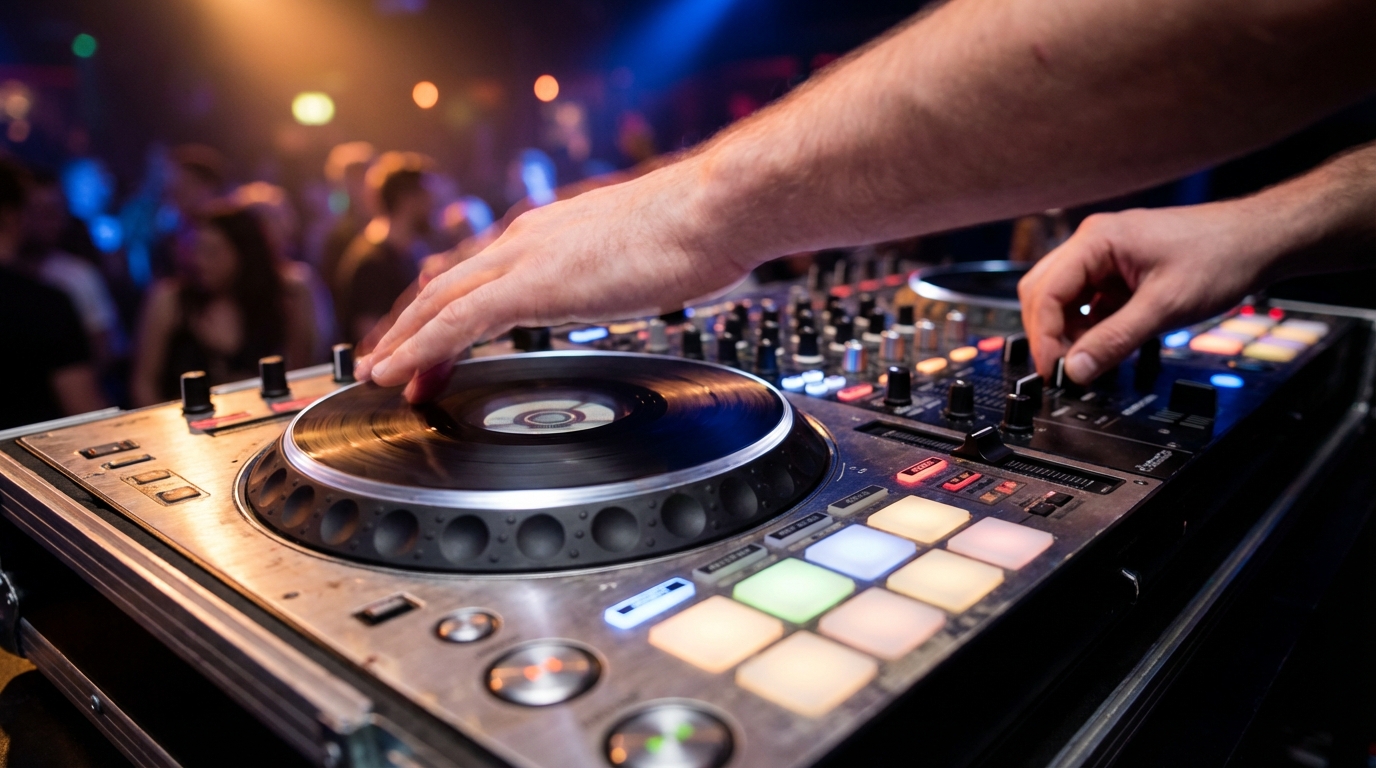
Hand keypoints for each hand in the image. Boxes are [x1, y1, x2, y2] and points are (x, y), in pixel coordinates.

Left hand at [357, 159, 755, 400]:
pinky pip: (457, 321)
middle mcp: (526, 239)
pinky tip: (397, 373)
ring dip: (403, 341)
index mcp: (550, 233)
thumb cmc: (696, 230)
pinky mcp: (531, 284)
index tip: (434, 347)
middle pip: (446, 287)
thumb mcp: (640, 253)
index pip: (481, 276)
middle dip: (411, 330)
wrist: (713, 209)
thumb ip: (613, 269)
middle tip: (389, 368)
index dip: (447, 313)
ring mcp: (525, 258)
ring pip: (438, 302)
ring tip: (378, 376)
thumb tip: (619, 286)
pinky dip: (419, 348)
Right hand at [1018, 200, 1281, 382]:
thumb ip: (1115, 340)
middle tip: (1063, 370)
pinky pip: (1088, 301)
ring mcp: (1106, 256)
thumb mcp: (1165, 307)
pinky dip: (1090, 326)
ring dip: (1069, 331)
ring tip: (1089, 360)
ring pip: (1063, 299)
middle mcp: (1094, 243)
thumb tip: (1076, 370)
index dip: (1044, 336)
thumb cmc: (1221, 256)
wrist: (1261, 241)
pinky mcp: (1120, 271)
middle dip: (1048, 334)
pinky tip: (1105, 345)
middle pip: (1043, 292)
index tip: (1054, 370)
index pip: (1046, 291)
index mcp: (1096, 240)